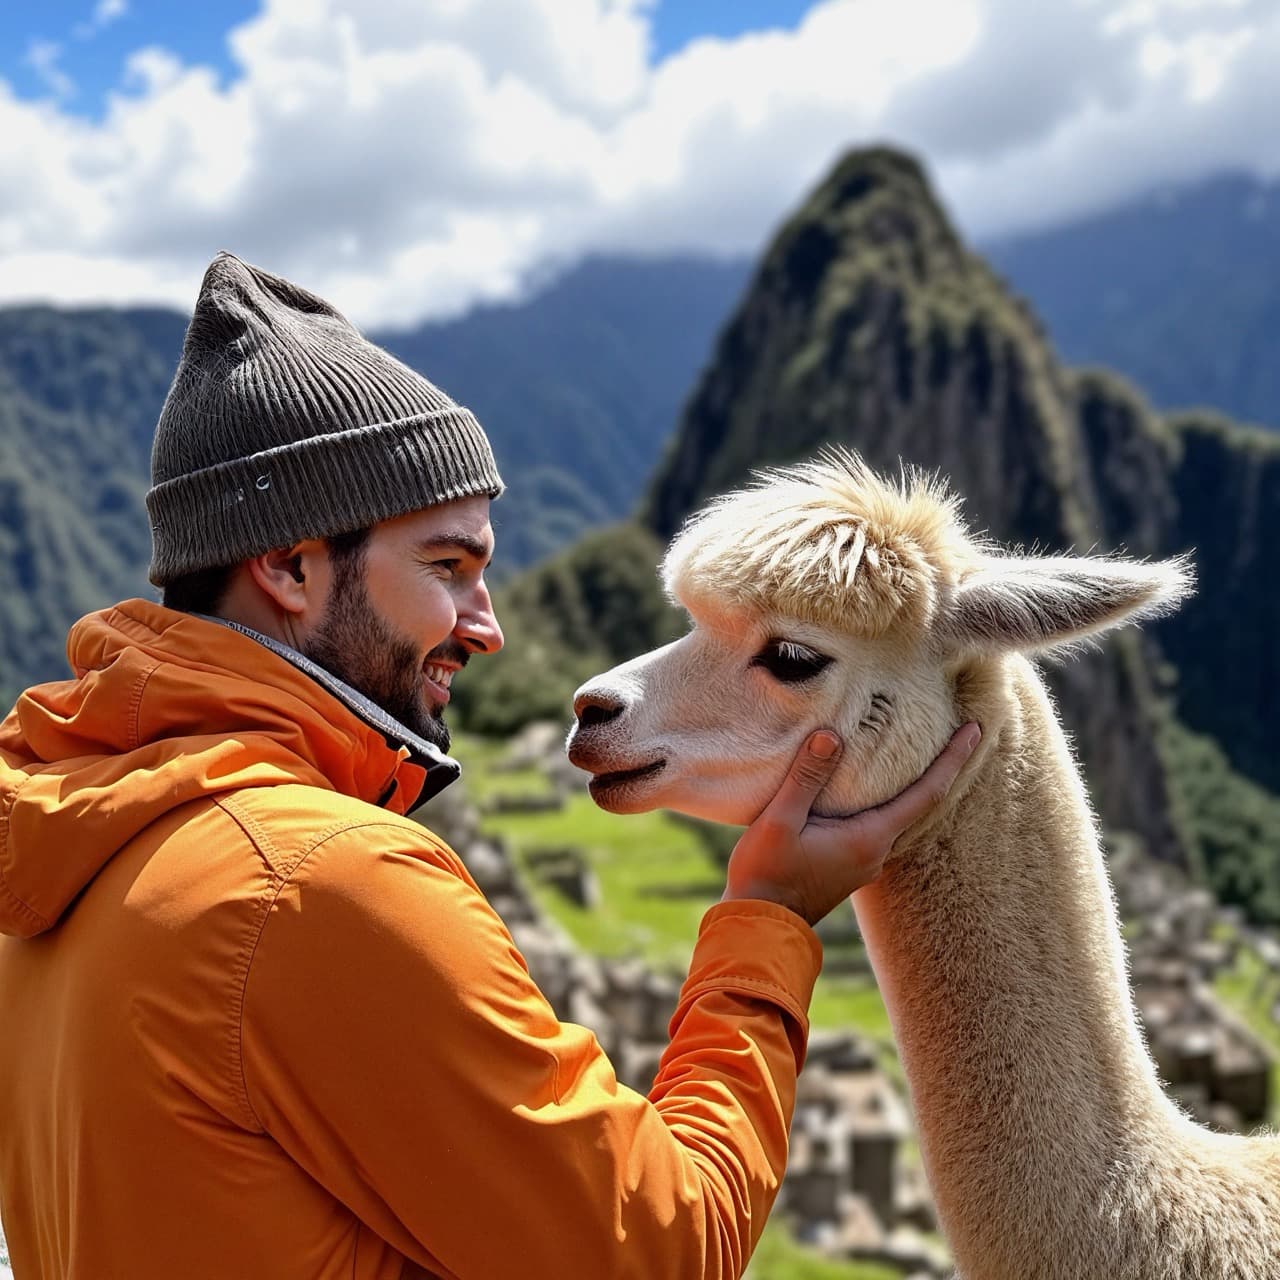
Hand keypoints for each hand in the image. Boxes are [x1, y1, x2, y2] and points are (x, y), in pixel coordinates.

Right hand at [721, 723, 980, 925]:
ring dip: (915, 785)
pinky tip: (876, 789)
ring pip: (901, 816)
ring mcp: (865, 863)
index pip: (927, 793)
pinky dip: (890, 800)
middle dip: (943, 768)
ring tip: (921, 752)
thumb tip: (831, 735)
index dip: (952, 760)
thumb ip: (807, 778)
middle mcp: (877, 853)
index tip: (975, 729)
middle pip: (923, 804)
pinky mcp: (850, 867)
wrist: (758, 927)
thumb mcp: (780, 821)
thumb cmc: (766, 874)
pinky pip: (880, 825)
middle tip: (961, 733)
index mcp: (870, 839)